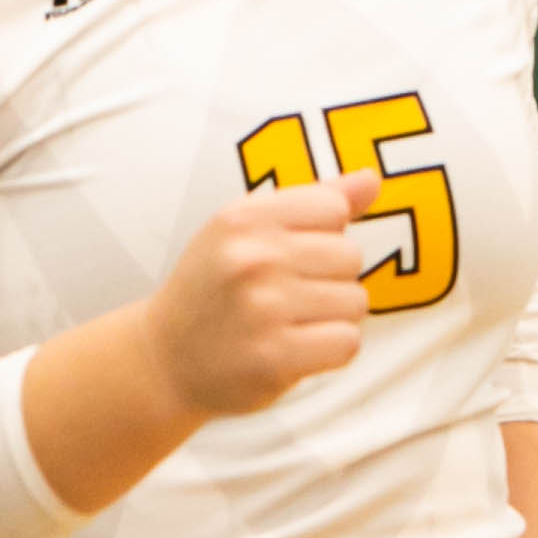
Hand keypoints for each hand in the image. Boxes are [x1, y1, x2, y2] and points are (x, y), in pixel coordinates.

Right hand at [142, 166, 379, 420]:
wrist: (165, 359)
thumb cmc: (215, 287)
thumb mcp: (246, 231)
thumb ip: (312, 201)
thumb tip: (372, 178)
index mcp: (242, 218)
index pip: (333, 207)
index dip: (321, 234)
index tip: (288, 255)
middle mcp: (252, 257)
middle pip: (350, 255)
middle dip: (329, 278)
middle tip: (286, 296)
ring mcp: (263, 308)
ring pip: (355, 301)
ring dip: (332, 317)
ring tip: (290, 323)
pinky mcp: (275, 357)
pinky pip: (347, 342)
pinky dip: (331, 350)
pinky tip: (298, 349)